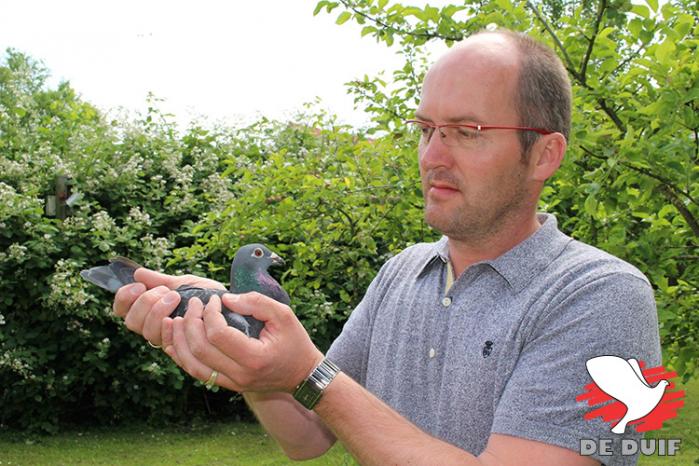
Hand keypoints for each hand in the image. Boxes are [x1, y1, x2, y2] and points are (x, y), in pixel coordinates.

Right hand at [113, 268, 223, 345]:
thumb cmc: (205, 294)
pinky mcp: (180, 347)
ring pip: (147, 332)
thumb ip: (159, 280)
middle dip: (146, 303)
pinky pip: (165, 342)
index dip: (124, 298)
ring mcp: (166, 338)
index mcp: (149, 310)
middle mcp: (154, 326)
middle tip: (167, 292)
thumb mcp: (182, 283)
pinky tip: (181, 315)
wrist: (228, 306)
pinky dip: (170, 328)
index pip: (122, 309)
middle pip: (131, 321)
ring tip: (177, 298)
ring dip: (158, 311)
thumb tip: (137, 273)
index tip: (139, 285)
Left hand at [163, 293, 322, 392]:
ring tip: (174, 320)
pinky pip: (196, 372)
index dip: (210, 313)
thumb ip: (256, 303)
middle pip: (200, 349)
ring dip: (178, 341)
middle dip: (190, 322)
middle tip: (193, 304)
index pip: (218, 335)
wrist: (302, 375)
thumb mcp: (283, 315)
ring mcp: (232, 383)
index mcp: (254, 358)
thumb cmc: (295, 342)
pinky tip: (175, 339)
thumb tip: (226, 298)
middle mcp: (240, 375)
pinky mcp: (227, 384)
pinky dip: (181, 356)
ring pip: (191, 365)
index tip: (214, 299)